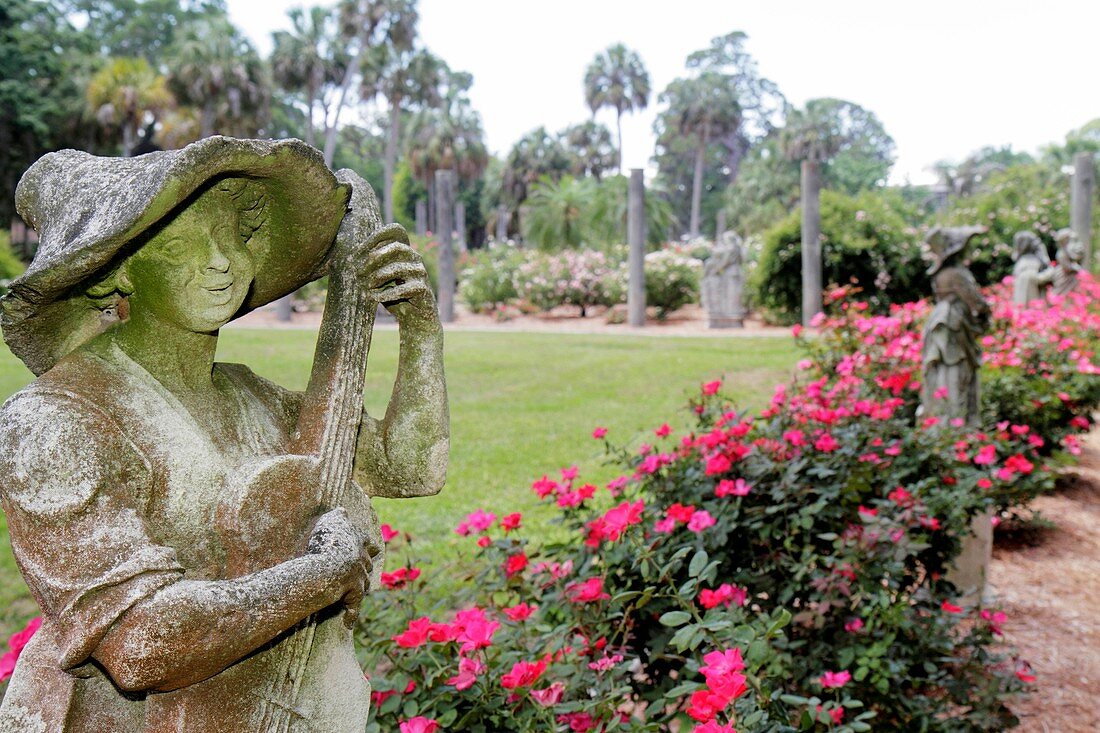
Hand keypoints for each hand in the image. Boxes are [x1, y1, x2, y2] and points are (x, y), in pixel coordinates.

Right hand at [307, 508, 369, 625]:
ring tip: (361, 589)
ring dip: (362, 585)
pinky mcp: (354, 593)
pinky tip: (349, 624)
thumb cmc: (327, 542)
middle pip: (368, 561)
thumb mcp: (331, 522)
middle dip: (368, 563)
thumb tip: (343, 510)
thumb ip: (338, 516)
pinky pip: (352, 606)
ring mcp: (360, 576)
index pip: (366, 541)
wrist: (330, 567)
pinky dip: (350, 615)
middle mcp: (362, 559)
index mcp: (358, 541)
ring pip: (364, 582)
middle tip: (369, 565)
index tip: (373, 546)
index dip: (368, 544)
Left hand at [349, 229, 438, 331]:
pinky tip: (375, 298)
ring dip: (378, 277)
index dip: (376, 237)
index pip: (395, 231)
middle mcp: (415, 258)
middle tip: (359, 272)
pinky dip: (386, 294)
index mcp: (405, 251)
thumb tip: (348, 257)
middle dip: (375, 258)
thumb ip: (371, 267)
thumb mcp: (380, 278)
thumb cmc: (393, 295)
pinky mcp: (422, 289)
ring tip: (366, 287)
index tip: (357, 251)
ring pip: (397, 269)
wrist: (415, 318)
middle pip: (396, 248)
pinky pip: (403, 289)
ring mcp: (421, 273)